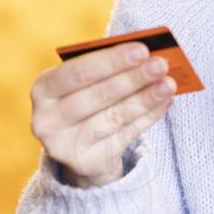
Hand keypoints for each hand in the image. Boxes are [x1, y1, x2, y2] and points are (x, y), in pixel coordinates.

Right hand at [29, 42, 177, 187]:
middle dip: (133, 78)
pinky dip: (148, 116)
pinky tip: (165, 102)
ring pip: (113, 118)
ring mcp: (64, 145)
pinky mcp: (86, 163)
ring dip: (145, 98)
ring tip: (169, 84)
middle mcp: (47, 119)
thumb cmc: (88, 96)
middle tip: (161, 64)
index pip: (78, 72)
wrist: (79, 145)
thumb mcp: (88, 80)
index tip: (143, 50)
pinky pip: (124, 136)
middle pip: (97, 96)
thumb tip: (149, 55)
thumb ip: (110, 66)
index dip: (112, 61)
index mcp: (43, 88)